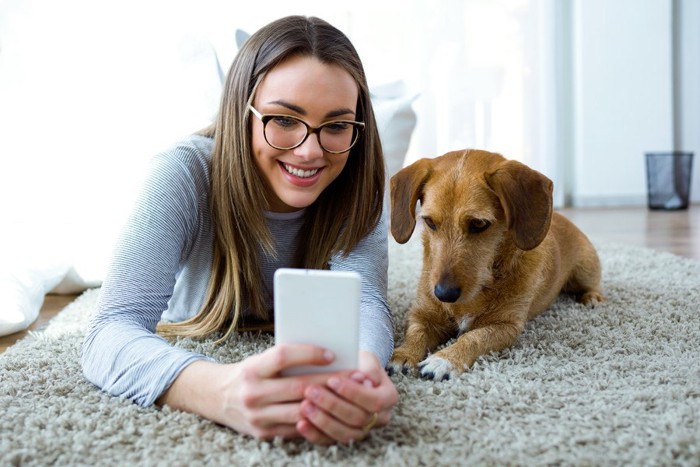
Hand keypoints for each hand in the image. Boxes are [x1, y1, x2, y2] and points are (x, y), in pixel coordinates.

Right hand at [157, 343, 347, 440]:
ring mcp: (257, 417)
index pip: (282, 356)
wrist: (215, 397)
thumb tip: (325, 355)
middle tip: (355, 376)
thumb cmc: (247, 373)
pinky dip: (316, 420)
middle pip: (298, 387)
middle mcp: (252, 393)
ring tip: (350, 395)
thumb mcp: (259, 360)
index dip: (308, 353)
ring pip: (301, 411)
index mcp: (252, 369)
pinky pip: (296, 428)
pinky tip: (334, 413)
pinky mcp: (263, 434)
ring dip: (329, 403)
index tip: (331, 353)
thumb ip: (284, 360)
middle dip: (330, 381)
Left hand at [296, 350, 398, 444]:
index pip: (373, 400)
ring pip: (344, 433)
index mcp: (388, 397)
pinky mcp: (344, 437)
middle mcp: (380, 418)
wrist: (351, 373)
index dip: (352, 392)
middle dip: (332, 405)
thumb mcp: (366, 358)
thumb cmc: (358, 363)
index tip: (332, 380)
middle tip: (311, 391)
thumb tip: (365, 378)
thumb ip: (368, 367)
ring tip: (304, 406)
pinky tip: (301, 423)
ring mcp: (363, 431)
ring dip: (322, 421)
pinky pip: (330, 441)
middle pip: (357, 418)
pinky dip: (315, 434)